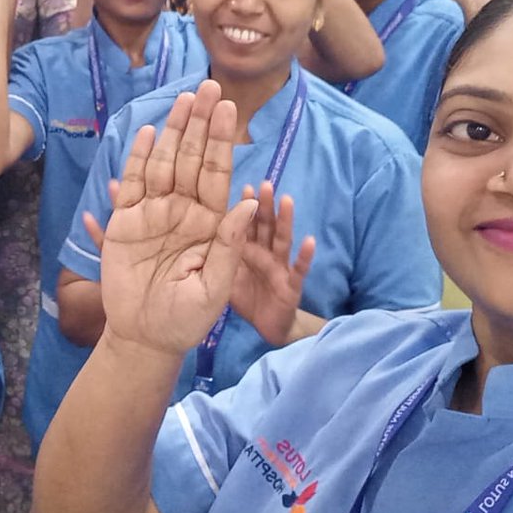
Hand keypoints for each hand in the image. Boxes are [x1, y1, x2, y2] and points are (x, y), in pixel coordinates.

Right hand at [84, 80, 258, 355]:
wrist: (145, 338)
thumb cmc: (187, 319)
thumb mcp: (216, 288)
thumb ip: (229, 245)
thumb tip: (249, 203)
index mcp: (211, 224)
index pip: (220, 173)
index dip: (224, 141)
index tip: (230, 109)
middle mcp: (184, 211)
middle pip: (194, 159)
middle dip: (202, 123)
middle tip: (210, 87)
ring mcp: (155, 213)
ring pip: (166, 163)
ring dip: (176, 131)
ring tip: (185, 98)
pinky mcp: (126, 222)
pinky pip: (135, 183)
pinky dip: (141, 157)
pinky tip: (152, 131)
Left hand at [229, 182, 314, 346]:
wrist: (266, 327)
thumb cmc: (245, 296)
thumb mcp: (226, 275)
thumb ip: (220, 253)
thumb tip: (202, 226)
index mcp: (247, 249)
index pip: (245, 223)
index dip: (246, 206)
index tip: (245, 187)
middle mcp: (265, 253)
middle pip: (265, 226)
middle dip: (265, 206)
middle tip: (265, 184)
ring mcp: (280, 268)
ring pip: (282, 241)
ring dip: (285, 220)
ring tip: (287, 199)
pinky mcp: (291, 285)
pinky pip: (299, 270)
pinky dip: (305, 256)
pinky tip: (310, 241)